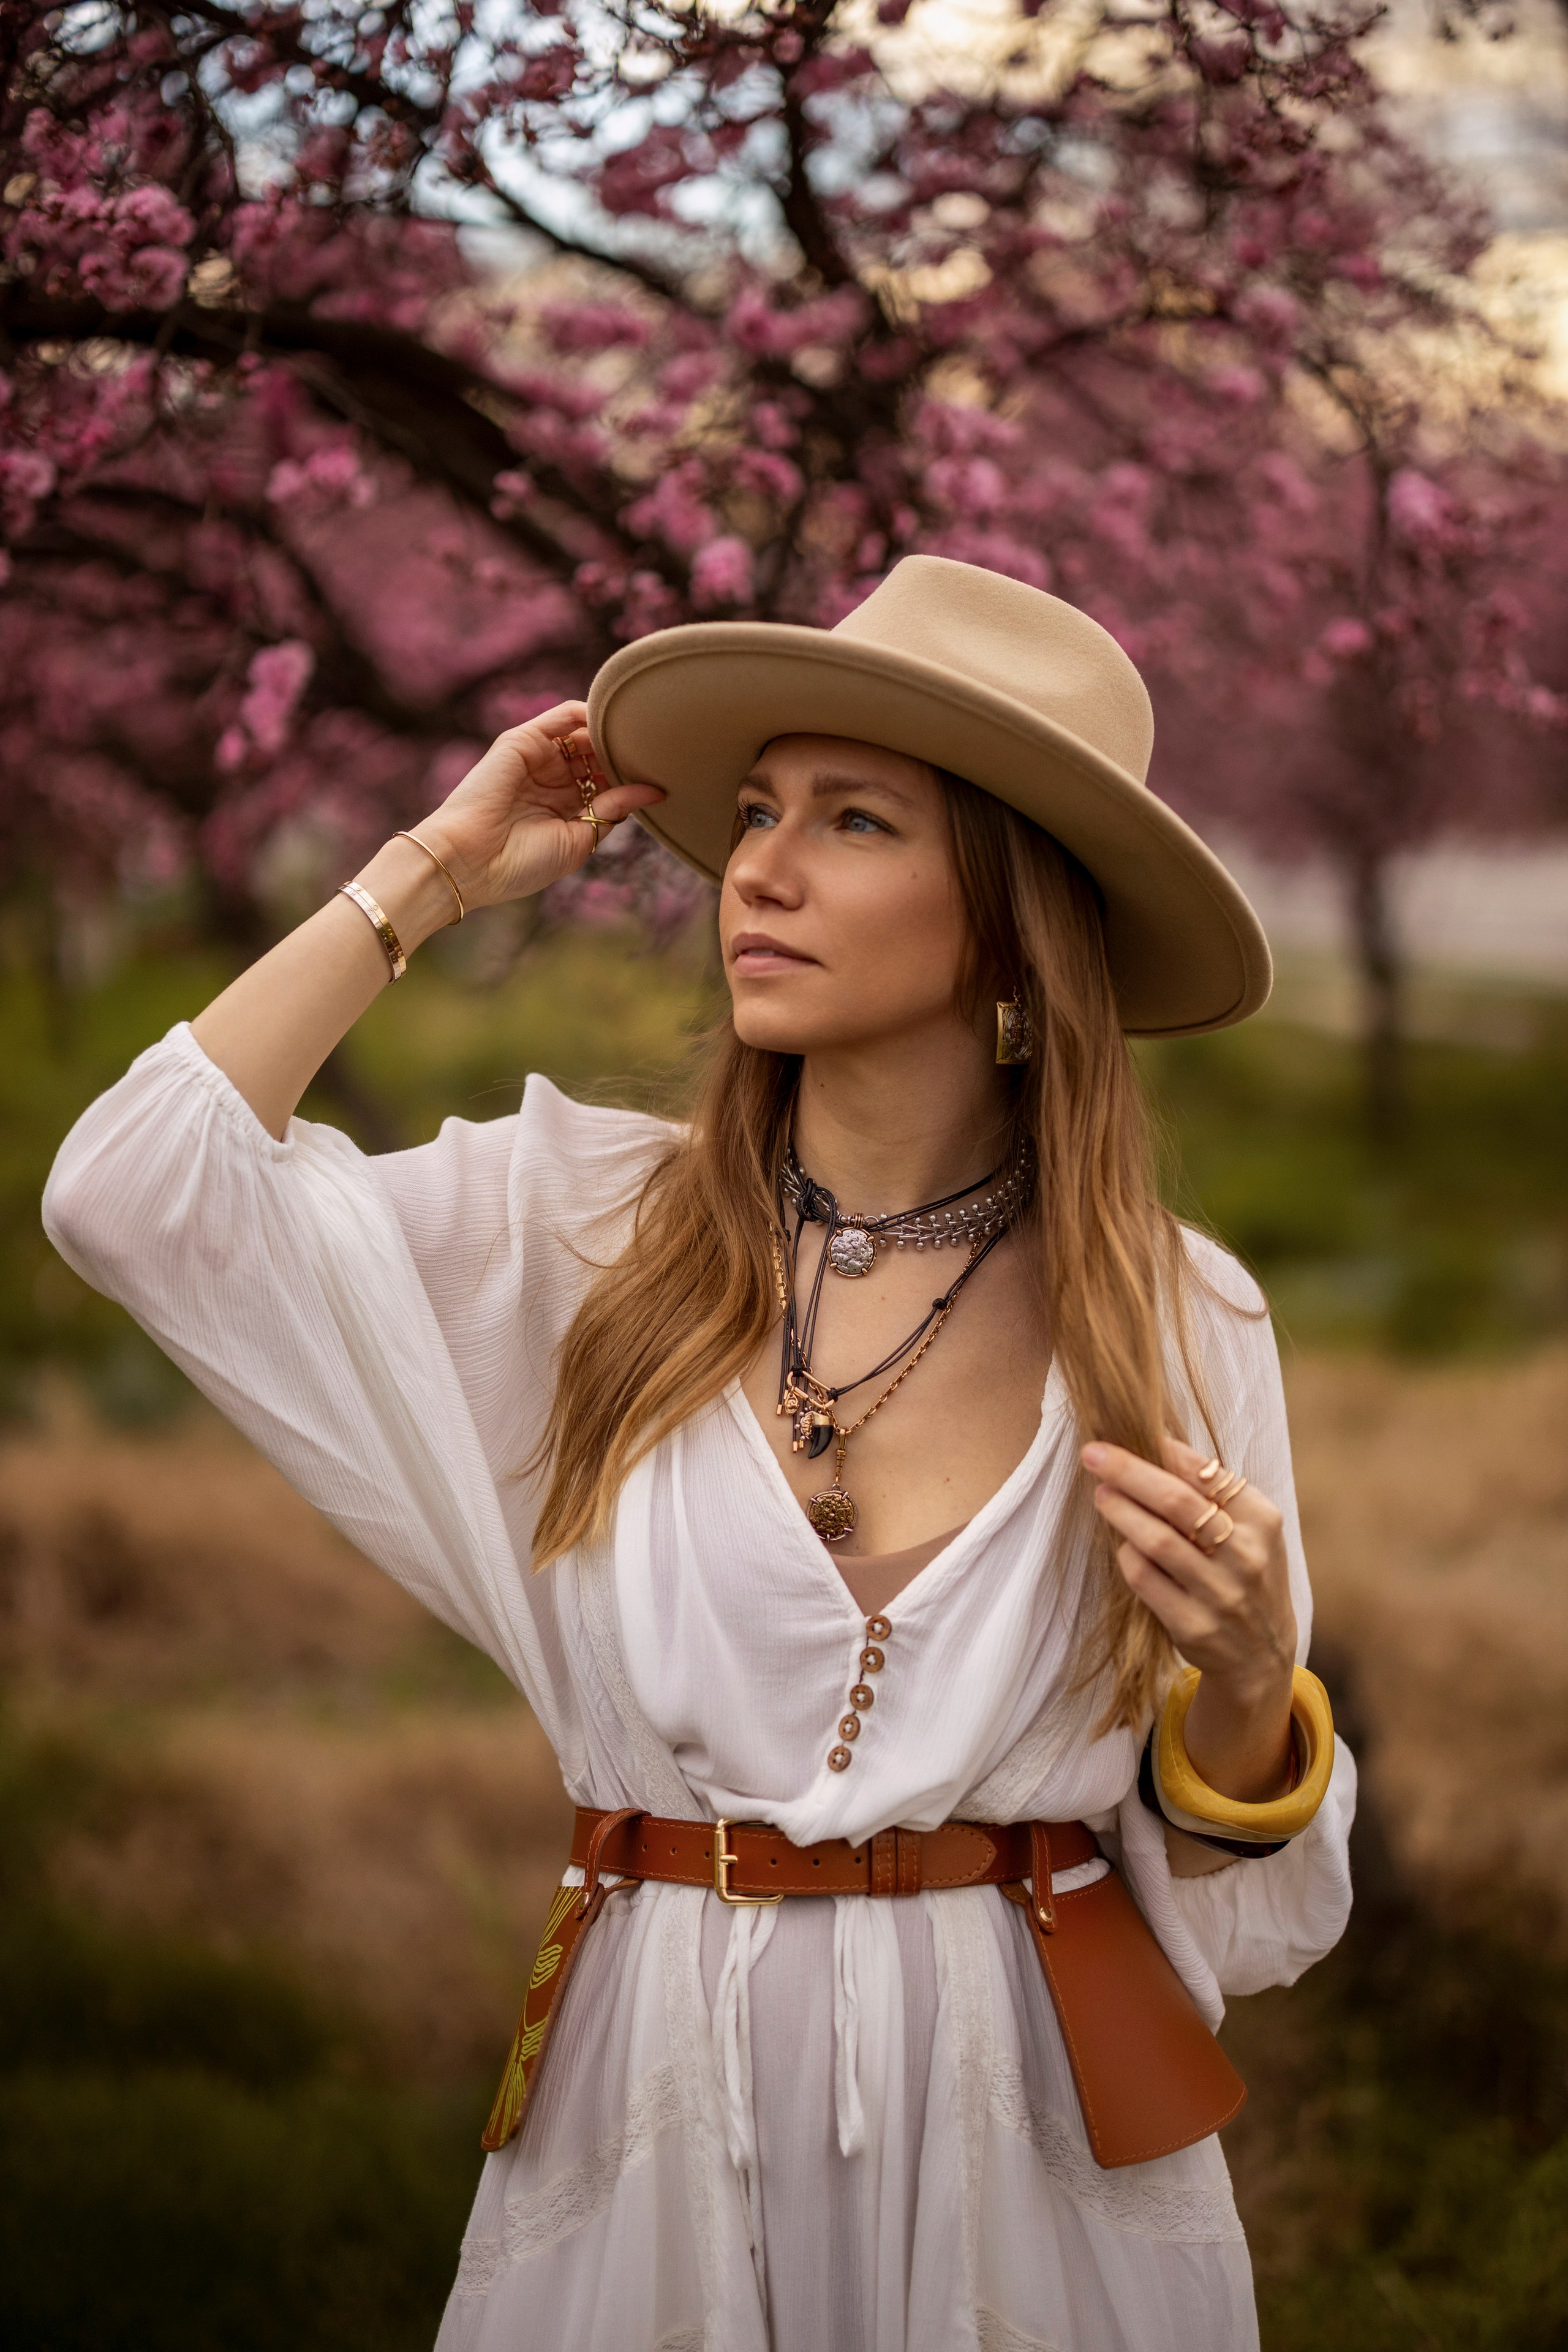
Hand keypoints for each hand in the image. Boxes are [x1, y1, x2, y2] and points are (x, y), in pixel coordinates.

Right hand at [410, 701, 665, 911]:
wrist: (470, 862)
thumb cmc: (520, 863)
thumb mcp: (579, 839)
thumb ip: (613, 810)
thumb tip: (656, 791)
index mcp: (565, 808)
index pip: (608, 783)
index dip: (633, 779)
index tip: (665, 778)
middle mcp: (552, 780)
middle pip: (600, 755)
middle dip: (627, 753)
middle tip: (660, 753)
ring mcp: (538, 758)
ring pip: (586, 733)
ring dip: (613, 732)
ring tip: (642, 737)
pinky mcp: (523, 741)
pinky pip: (562, 716)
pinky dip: (590, 713)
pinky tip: (616, 720)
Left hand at [1082, 1433, 1296, 1800]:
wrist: (1263, 1656)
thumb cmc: (1245, 1574)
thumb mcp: (1251, 1531)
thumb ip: (1213, 1493)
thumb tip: (1156, 1443)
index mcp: (1263, 1520)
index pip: (1207, 1473)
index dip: (1162, 1450)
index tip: (1127, 1432)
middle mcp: (1245, 1556)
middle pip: (1176, 1501)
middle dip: (1129, 1472)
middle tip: (1094, 1454)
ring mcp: (1220, 1594)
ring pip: (1156, 1540)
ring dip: (1120, 1511)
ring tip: (1100, 1493)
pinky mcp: (1194, 1625)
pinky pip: (1146, 1579)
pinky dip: (1127, 1556)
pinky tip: (1121, 1544)